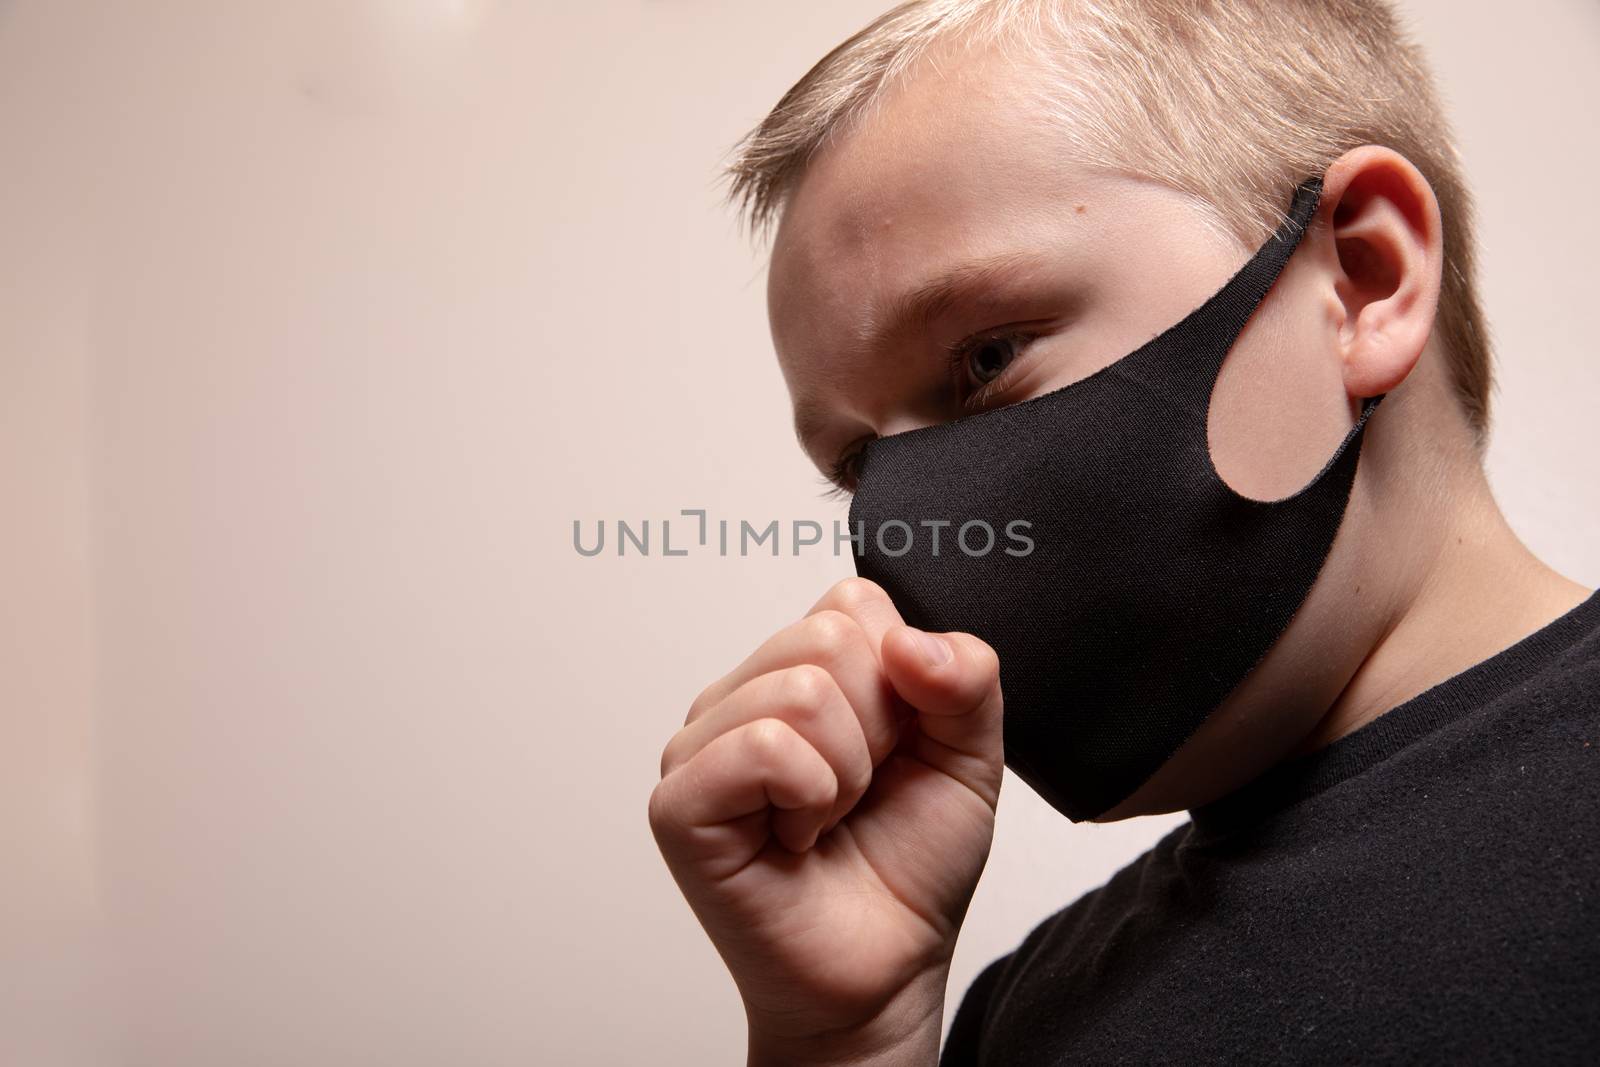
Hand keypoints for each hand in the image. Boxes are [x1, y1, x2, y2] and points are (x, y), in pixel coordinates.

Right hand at [648, 578, 1004, 1063]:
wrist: (885, 969)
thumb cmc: (909, 865)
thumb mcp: (968, 756)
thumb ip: (966, 678)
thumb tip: (908, 640)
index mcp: (800, 670)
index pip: (853, 601)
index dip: (903, 678)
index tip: (895, 747)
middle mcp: (743, 696)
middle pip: (828, 637)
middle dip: (879, 729)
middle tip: (860, 792)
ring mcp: (702, 744)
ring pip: (800, 690)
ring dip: (846, 773)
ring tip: (827, 817)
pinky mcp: (681, 801)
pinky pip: (764, 746)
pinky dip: (809, 796)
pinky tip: (797, 838)